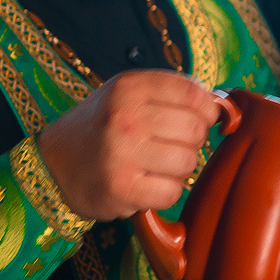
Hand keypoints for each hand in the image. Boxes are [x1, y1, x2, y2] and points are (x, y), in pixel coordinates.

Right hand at [37, 70, 219, 220]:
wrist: (54, 165)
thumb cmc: (105, 127)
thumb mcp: (130, 95)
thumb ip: (175, 94)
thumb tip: (225, 107)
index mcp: (129, 87)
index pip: (195, 95)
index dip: (206, 111)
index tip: (195, 119)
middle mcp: (124, 117)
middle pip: (196, 131)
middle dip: (190, 142)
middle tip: (166, 146)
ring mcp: (121, 154)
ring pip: (188, 162)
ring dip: (179, 169)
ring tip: (154, 165)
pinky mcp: (122, 189)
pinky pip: (173, 192)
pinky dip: (165, 192)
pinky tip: (146, 184)